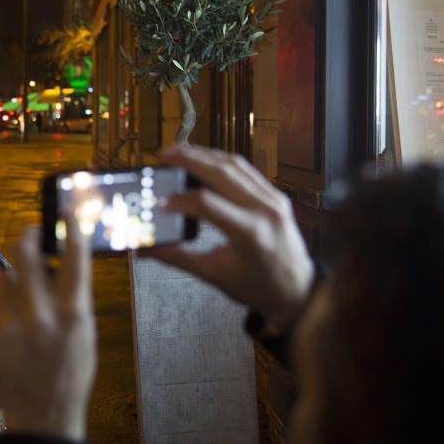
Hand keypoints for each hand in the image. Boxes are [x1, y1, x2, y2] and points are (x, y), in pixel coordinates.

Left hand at [0, 219, 95, 441]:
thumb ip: (72, 298)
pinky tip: (12, 325)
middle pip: (25, 254)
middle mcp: (39, 317)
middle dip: (29, 236)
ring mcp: (9, 326)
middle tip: (33, 233)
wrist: (42, 417)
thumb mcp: (85, 334)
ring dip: (16, 278)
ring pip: (5, 277)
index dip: (71, 229)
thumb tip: (59, 262)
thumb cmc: (70, 374)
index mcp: (72, 316)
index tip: (67, 212)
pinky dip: (1, 308)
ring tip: (26, 296)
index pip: (73, 258)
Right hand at [145, 144, 313, 334]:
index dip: (178, 199)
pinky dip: (222, 161)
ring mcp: (273, 200)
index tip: (159, 202)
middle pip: (221, 172)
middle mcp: (264, 210)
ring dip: (204, 154)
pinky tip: (204, 160)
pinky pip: (247, 170)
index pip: (206, 203)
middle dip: (189, 159)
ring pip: (235, 164)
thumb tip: (146, 249)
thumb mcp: (215, 274)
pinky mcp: (276, 196)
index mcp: (250, 233)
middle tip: (163, 155)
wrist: (297, 291)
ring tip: (179, 152)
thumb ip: (177, 258)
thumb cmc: (259, 287)